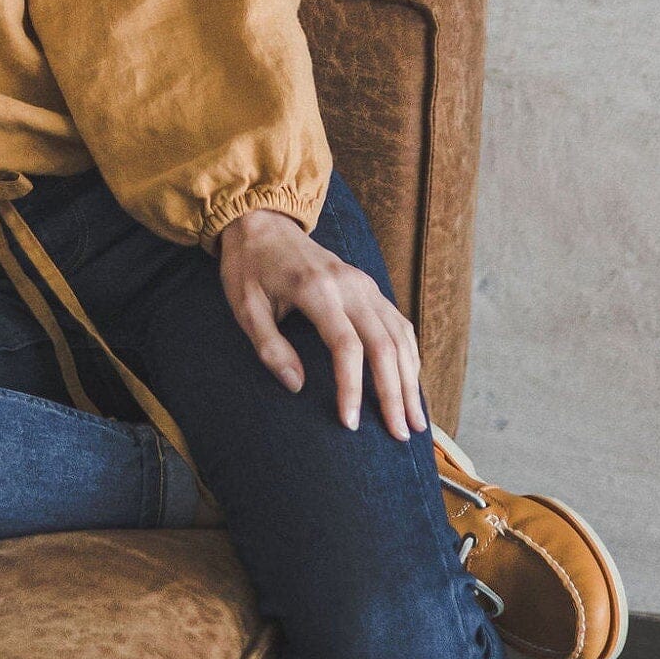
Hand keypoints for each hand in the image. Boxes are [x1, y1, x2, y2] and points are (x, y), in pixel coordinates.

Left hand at [216, 208, 426, 439]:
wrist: (263, 223)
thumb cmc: (249, 268)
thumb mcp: (245, 307)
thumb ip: (270, 347)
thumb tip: (297, 387)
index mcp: (316, 289)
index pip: (346, 346)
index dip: (352, 388)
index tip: (351, 424)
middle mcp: (349, 285)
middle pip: (384, 345)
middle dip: (394, 394)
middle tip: (400, 435)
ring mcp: (364, 284)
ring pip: (399, 336)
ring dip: (410, 380)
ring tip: (414, 421)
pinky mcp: (370, 287)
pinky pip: (399, 324)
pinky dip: (409, 357)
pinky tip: (411, 384)